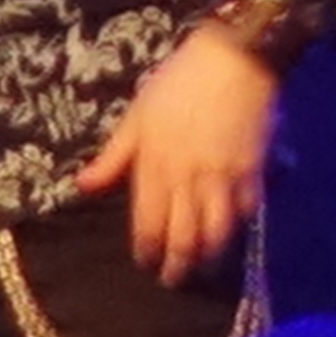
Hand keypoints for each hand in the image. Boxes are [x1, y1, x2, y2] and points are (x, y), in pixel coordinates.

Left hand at [76, 23, 279, 282]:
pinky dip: (239, 224)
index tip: (147, 263)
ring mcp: (222, 175)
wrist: (233, 57)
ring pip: (216, 232)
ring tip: (204, 266)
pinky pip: (246, 209)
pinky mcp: (253, 168)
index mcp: (155, 165)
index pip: (149, 224)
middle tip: (175, 279)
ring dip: (209, 255)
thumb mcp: (137, 116)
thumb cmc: (178, 82)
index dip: (147, 250)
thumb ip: (113, 157)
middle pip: (183, 237)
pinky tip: (233, 230)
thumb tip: (83, 186)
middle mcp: (187, 178)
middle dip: (178, 266)